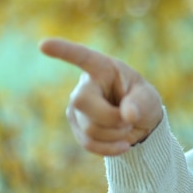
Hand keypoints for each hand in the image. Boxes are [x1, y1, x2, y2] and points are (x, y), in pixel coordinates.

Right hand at [39, 38, 162, 155]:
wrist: (139, 124)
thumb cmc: (143, 101)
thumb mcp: (148, 98)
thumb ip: (139, 103)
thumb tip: (128, 115)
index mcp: (103, 68)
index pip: (82, 57)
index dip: (64, 51)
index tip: (44, 44)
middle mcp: (85, 86)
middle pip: (83, 103)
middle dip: (112, 117)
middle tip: (130, 119)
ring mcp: (77, 108)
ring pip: (90, 128)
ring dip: (116, 134)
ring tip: (126, 126)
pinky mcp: (77, 127)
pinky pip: (88, 143)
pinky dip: (109, 148)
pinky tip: (123, 146)